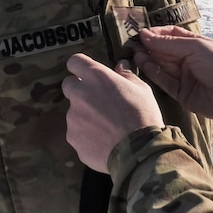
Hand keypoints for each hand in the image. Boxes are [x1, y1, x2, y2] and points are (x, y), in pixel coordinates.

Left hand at [62, 55, 163, 173]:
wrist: (138, 150)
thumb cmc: (143, 114)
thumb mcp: (141, 89)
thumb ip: (126, 75)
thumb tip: (120, 65)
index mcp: (96, 77)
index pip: (75, 62)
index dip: (80, 67)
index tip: (87, 73)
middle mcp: (79, 94)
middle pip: (68, 85)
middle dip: (79, 90)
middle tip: (98, 100)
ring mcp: (73, 118)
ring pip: (74, 112)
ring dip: (85, 115)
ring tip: (106, 126)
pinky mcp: (72, 138)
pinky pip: (77, 133)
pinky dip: (87, 135)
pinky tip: (104, 141)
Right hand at [133, 26, 212, 119]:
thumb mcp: (194, 47)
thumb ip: (168, 43)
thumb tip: (145, 34)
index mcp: (194, 44)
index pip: (172, 36)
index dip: (157, 34)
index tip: (142, 33)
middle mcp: (188, 59)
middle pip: (164, 51)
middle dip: (150, 47)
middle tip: (133, 44)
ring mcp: (184, 76)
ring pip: (162, 66)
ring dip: (149, 59)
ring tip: (135, 53)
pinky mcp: (180, 93)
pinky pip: (164, 81)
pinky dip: (154, 73)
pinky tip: (145, 64)